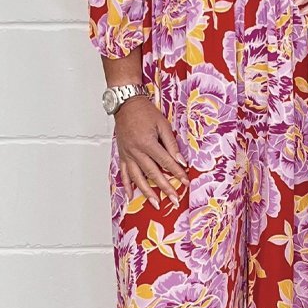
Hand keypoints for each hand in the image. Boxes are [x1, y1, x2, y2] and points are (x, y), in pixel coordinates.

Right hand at [113, 95, 189, 209]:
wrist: (126, 104)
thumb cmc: (144, 112)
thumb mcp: (162, 124)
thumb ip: (171, 144)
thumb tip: (181, 161)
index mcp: (147, 143)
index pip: (165, 162)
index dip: (177, 173)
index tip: (185, 182)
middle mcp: (136, 151)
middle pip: (152, 173)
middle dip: (165, 188)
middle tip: (174, 200)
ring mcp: (127, 155)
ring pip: (138, 178)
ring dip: (147, 192)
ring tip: (156, 203)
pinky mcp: (122, 155)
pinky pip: (124, 173)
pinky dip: (127, 185)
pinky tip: (132, 195)